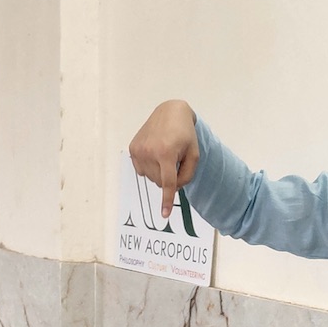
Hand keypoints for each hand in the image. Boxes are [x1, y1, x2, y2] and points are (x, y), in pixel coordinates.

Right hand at [129, 99, 199, 218]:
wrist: (169, 112)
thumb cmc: (185, 133)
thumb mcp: (194, 154)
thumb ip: (186, 176)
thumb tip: (173, 189)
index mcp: (166, 152)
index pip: (167, 183)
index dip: (166, 200)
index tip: (164, 214)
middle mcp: (149, 151)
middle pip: (160, 182)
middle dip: (168, 177)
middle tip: (174, 160)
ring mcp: (139, 150)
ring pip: (150, 178)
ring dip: (159, 172)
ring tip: (164, 153)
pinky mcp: (133, 149)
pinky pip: (142, 171)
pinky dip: (150, 167)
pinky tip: (155, 154)